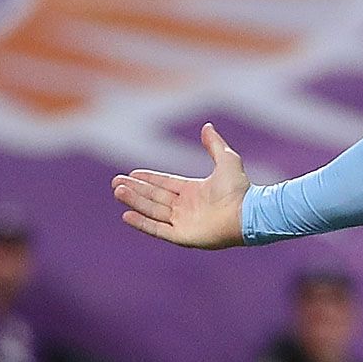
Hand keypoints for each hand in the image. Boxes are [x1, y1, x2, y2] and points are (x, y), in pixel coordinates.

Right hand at [111, 123, 249, 248]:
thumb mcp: (226, 160)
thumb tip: (207, 125)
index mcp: (194, 191)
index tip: (131, 173)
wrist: (246, 212)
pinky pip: (157, 229)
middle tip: (116, 182)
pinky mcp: (182, 236)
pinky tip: (127, 214)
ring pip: (153, 210)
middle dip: (136, 190)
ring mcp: (183, 222)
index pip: (165, 184)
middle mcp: (187, 207)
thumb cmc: (239, 188)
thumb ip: (214, 144)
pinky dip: (142, 223)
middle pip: (155, 197)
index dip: (149, 179)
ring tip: (118, 191)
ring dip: (135, 201)